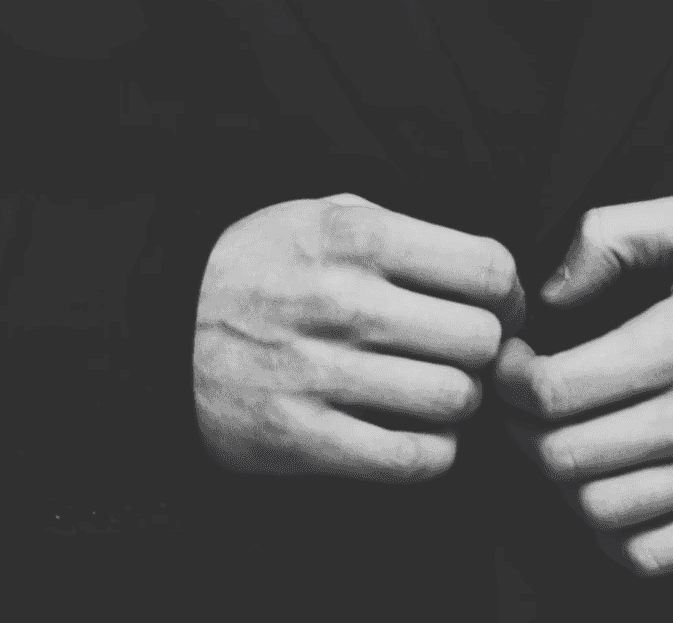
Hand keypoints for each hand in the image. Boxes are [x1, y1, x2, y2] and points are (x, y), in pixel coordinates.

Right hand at [191, 192, 523, 480]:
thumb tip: (489, 268)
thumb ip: (403, 228)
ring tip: (440, 391)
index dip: (509, 292)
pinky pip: (407, 458)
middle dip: (489, 350)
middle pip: (479, 339)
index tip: (499, 305)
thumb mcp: (323, 213)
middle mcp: (341, 302)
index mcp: (355, 236)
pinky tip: (419, 433)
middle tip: (470, 353)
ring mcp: (319, 372)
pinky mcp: (299, 436)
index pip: (486, 267)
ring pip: (452, 400)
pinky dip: (432, 454)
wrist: (163, 324)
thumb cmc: (263, 264)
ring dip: (461, 403)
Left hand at [490, 191, 672, 576]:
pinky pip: (648, 556)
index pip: (556, 390)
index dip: (510, 382)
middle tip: (531, 407)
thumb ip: (611, 234)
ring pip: (598, 510)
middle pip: (565, 457)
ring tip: (575, 444)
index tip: (512, 366)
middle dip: (526, 432)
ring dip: (568, 482)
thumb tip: (549, 293)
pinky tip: (619, 490)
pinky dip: (614, 533)